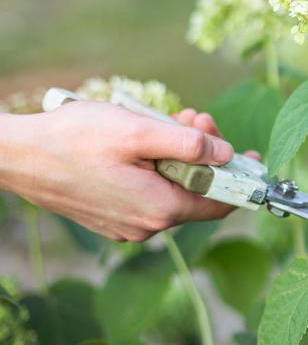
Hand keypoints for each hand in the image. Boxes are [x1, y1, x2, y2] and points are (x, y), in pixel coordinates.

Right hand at [0, 101, 240, 241]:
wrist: (18, 156)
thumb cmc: (74, 140)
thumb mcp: (139, 132)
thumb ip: (188, 144)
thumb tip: (225, 153)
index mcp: (159, 210)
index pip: (220, 204)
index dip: (240, 178)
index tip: (249, 153)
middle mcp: (147, 226)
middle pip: (196, 190)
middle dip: (204, 153)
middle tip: (196, 118)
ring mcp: (127, 225)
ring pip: (172, 188)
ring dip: (180, 155)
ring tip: (170, 121)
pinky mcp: (112, 217)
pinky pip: (149, 192)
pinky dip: (157, 166)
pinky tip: (147, 140)